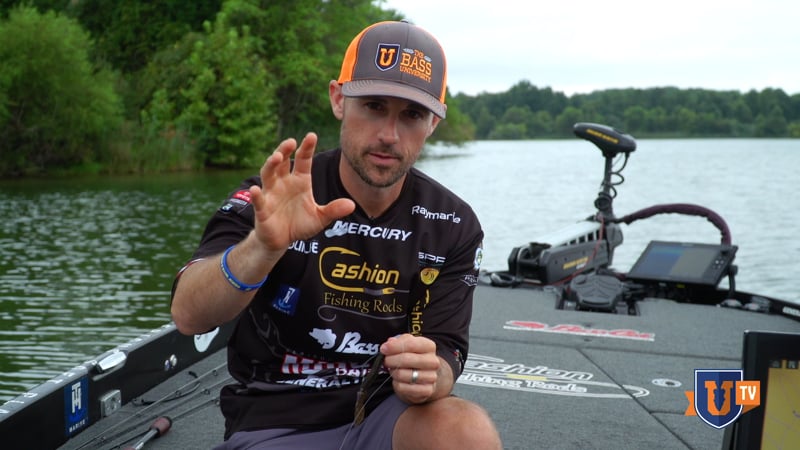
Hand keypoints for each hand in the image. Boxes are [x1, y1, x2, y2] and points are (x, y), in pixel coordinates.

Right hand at [249, 132, 354, 251]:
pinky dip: (256, 195)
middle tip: (291, 141)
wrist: (282, 240)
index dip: (307, 148)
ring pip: (268, 174)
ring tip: (276, 157)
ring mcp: (271, 194)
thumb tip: (352, 205)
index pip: (303, 160)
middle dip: (285, 150)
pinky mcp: (262, 209)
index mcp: (300, 181)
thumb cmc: (300, 224)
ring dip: (271, 165)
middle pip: (282, 162)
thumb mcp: (320, 218)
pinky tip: (255, 189)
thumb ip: (333, 210)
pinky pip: (259, 200)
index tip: (311, 135)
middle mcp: (283, 183)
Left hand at [381, 334, 442, 403]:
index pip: (410, 344)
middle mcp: (433, 361)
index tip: (383, 349)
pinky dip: (397, 384)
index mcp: (429, 346)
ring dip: (393, 372)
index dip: (394, 346)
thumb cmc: (414, 358)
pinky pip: (403, 387)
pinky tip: (399, 381)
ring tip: (394, 370)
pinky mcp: (426, 391)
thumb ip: (399, 341)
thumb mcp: (408, 345)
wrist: (426, 377)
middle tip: (386, 361)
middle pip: (405, 359)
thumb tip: (389, 343)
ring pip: (402, 374)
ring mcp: (431, 377)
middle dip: (391, 360)